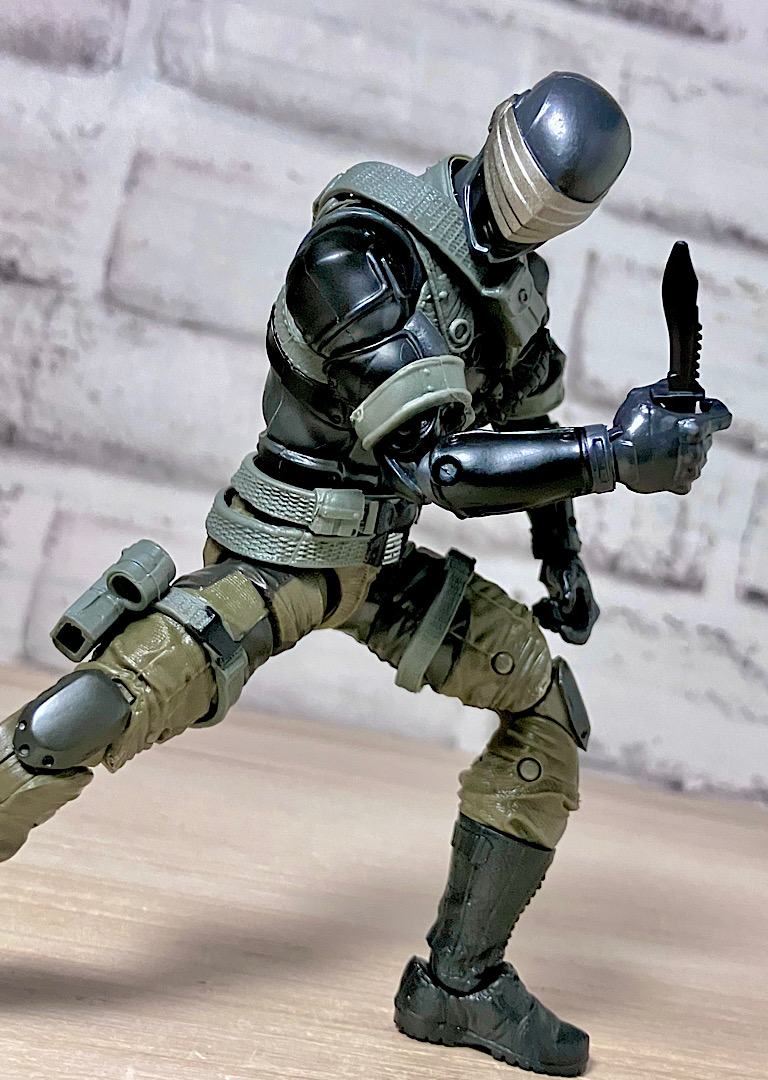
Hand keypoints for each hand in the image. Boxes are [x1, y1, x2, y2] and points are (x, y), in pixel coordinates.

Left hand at [532, 554, 598, 644]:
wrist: (557, 556)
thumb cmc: (566, 565)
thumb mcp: (569, 576)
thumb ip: (569, 594)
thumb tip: (566, 610)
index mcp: (591, 610)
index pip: (582, 635)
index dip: (570, 636)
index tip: (559, 627)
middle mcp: (581, 615)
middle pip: (566, 632)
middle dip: (554, 622)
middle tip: (548, 605)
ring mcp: (569, 615)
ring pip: (554, 627)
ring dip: (544, 617)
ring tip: (543, 600)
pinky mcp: (558, 612)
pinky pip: (546, 621)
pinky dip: (540, 614)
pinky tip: (539, 602)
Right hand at [611, 380, 730, 494]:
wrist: (612, 460)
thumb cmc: (627, 428)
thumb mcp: (642, 397)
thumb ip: (662, 388)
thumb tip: (672, 385)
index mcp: (692, 427)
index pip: (723, 417)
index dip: (715, 409)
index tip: (705, 407)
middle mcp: (696, 450)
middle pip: (706, 437)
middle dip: (693, 430)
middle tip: (671, 428)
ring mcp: (689, 469)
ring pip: (698, 456)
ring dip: (686, 450)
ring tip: (664, 447)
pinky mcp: (679, 484)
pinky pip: (687, 476)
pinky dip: (679, 470)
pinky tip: (666, 464)